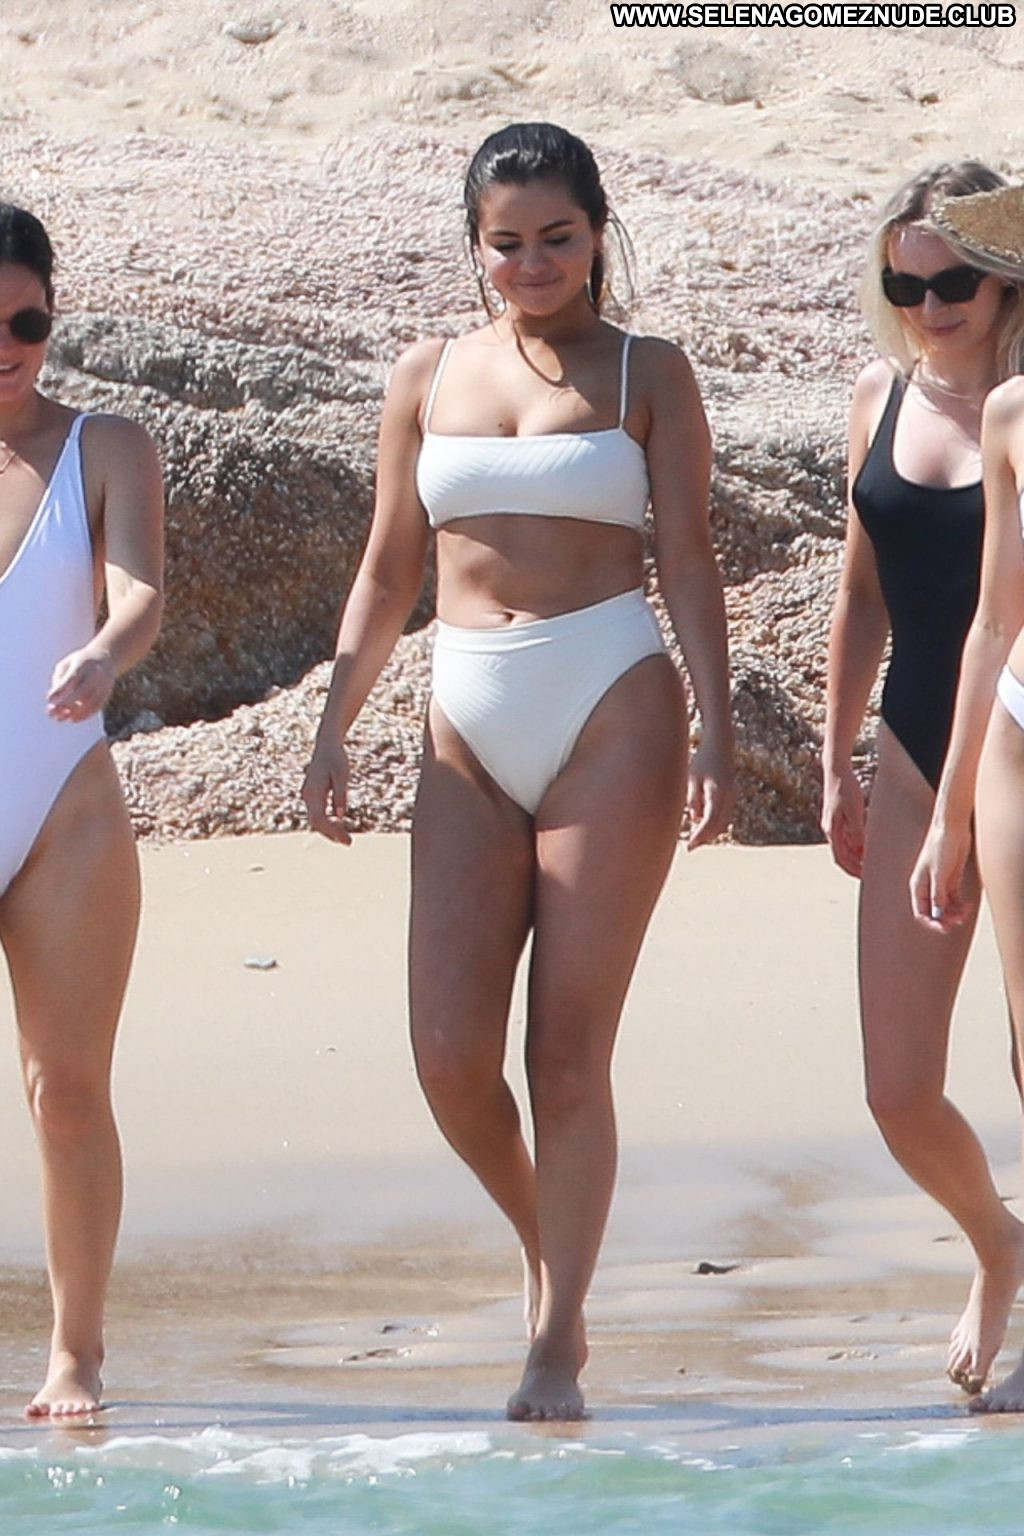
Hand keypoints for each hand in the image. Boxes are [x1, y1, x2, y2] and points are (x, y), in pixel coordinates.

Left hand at [47, 646, 115, 721]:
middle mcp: (95, 675)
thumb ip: (59, 678)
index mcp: (83, 664)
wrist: (106, 658)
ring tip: (59, 718)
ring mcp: (102, 685)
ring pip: (89, 702)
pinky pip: (95, 708)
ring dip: (73, 713)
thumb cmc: (79, 662)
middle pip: (82, 692)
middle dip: (65, 704)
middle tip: (51, 713)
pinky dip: (83, 716)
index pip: (72, 679)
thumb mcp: (66, 664)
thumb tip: (54, 699)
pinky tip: (72, 719)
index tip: (49, 699)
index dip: (60, 690)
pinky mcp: (106, 694)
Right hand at [302, 735, 352, 844]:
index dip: (331, 831)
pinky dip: (328, 824)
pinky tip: (339, 828)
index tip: (346, 839)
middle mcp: (308, 795)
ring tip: (345, 839)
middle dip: (331, 834)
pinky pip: (318, 814)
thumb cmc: (336, 758)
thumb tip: (340, 816)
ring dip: (329, 831)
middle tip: (349, 843)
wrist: (326, 746)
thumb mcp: (342, 774)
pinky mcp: (312, 796)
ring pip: (315, 820)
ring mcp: (308, 796)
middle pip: (315, 822)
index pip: (318, 818)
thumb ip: (340, 794)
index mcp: (314, 790)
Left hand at [685, 739, 734, 849]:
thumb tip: (695, 820)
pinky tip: (700, 826)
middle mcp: (728, 796)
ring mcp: (732, 796)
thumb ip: (692, 800)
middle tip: (690, 847)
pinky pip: (723, 815)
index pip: (709, 820)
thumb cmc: (702, 760)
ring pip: (722, 822)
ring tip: (694, 839)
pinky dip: (713, 823)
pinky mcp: (731, 796)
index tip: (690, 846)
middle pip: (718, 825)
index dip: (700, 836)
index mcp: (717, 791)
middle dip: (705, 837)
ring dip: (709, 832)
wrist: (720, 745)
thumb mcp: (691, 779)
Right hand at [821, 762, 865, 878]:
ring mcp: (832, 823)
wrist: (836, 770)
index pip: (840, 858)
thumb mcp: (855, 810)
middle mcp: (830, 829)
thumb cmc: (845, 788)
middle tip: (869, 873)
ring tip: (870, 860)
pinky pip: (846, 836)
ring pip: (844, 846)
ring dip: (856, 855)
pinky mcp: (837, 817)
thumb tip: (860, 849)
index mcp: (832, 830)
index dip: (852, 870)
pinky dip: (855, 844)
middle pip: (841, 854)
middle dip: (854, 865)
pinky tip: (866, 842)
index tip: (863, 877)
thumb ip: (857, 831)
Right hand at [909, 817, 972, 931]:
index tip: (942, 928)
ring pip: (946, 907)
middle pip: (934, 912)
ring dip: (954, 913)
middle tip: (956, 922)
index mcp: (918, 885)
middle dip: (944, 919)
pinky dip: (960, 905)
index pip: (921, 911)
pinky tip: (967, 906)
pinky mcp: (952, 880)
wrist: (952, 828)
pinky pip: (955, 899)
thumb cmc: (940, 846)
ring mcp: (940, 884)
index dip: (930, 922)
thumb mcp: (939, 874)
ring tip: (964, 913)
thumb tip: (937, 915)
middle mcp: (928, 887)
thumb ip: (938, 895)